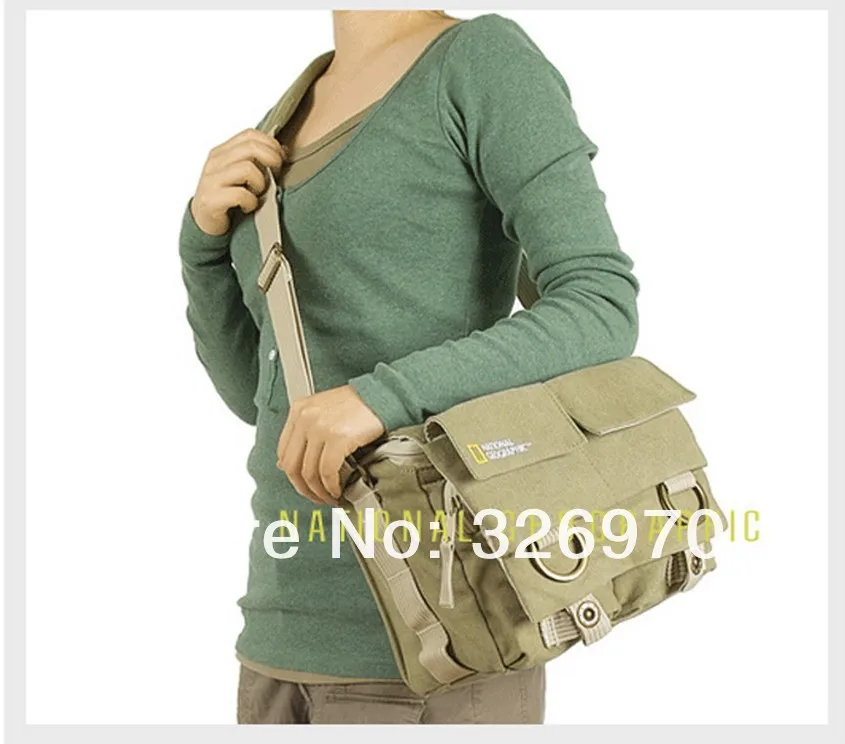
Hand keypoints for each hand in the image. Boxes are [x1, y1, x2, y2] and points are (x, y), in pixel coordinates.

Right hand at [190, 129, 289, 236]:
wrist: (204, 222)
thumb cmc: (228, 197)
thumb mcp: (241, 175)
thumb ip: (257, 160)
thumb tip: (284, 151)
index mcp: (222, 152)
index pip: (250, 134)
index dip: (271, 144)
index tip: (281, 158)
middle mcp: (215, 162)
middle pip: (252, 147)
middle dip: (272, 160)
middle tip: (276, 175)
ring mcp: (211, 180)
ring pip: (248, 169)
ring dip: (260, 184)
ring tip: (257, 194)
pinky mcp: (211, 199)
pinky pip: (241, 194)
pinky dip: (251, 202)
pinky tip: (248, 207)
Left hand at [276, 385, 385, 504]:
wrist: (383, 395)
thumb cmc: (358, 404)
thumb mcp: (324, 411)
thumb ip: (306, 432)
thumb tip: (292, 462)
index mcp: (299, 410)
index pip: (283, 451)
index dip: (292, 474)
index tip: (302, 484)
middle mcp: (306, 417)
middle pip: (292, 465)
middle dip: (303, 488)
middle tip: (315, 496)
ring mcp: (320, 427)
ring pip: (309, 472)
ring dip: (319, 491)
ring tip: (329, 496)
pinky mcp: (338, 437)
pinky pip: (328, 471)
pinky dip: (331, 486)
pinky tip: (338, 489)